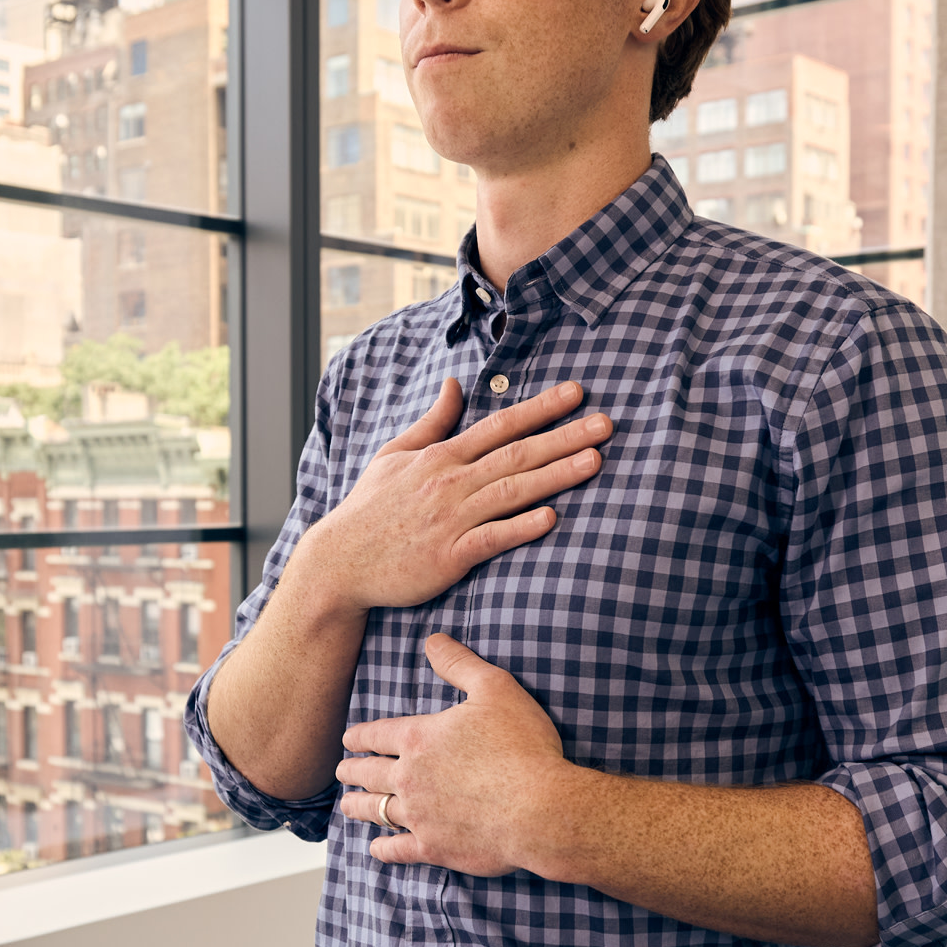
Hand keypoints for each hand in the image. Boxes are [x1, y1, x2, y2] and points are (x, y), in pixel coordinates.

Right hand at [286, 379, 611, 617]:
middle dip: (564, 436)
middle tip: (607, 424)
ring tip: (594, 461)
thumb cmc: (369, 510)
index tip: (577, 393)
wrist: (339, 562)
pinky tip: (551, 517)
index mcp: (441, 457)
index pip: (499, 425)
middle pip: (516, 453)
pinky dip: (520, 526)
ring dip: (555, 475)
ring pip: (511, 491)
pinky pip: (491, 538)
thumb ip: (431, 421)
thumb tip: (453, 384)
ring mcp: (450, 519)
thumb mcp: (393, 455)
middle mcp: (450, 482)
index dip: (541, 408)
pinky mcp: (448, 556)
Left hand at [335, 635, 576, 874]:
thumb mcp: (496, 689)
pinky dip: (383, 850)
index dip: (359, 736)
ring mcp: (418, 816)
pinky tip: (377, 849)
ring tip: (347, 805)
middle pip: (367, 773)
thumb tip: (434, 640)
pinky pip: (397, 850)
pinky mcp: (434, 847)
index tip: (348, 740)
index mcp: (418, 739)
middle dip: (350, 771)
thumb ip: (460, 664)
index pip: (375, 735)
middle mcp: (409, 777)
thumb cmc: (524, 747)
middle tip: (341, 772)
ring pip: (375, 810)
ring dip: (357, 807)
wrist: (542, 810)